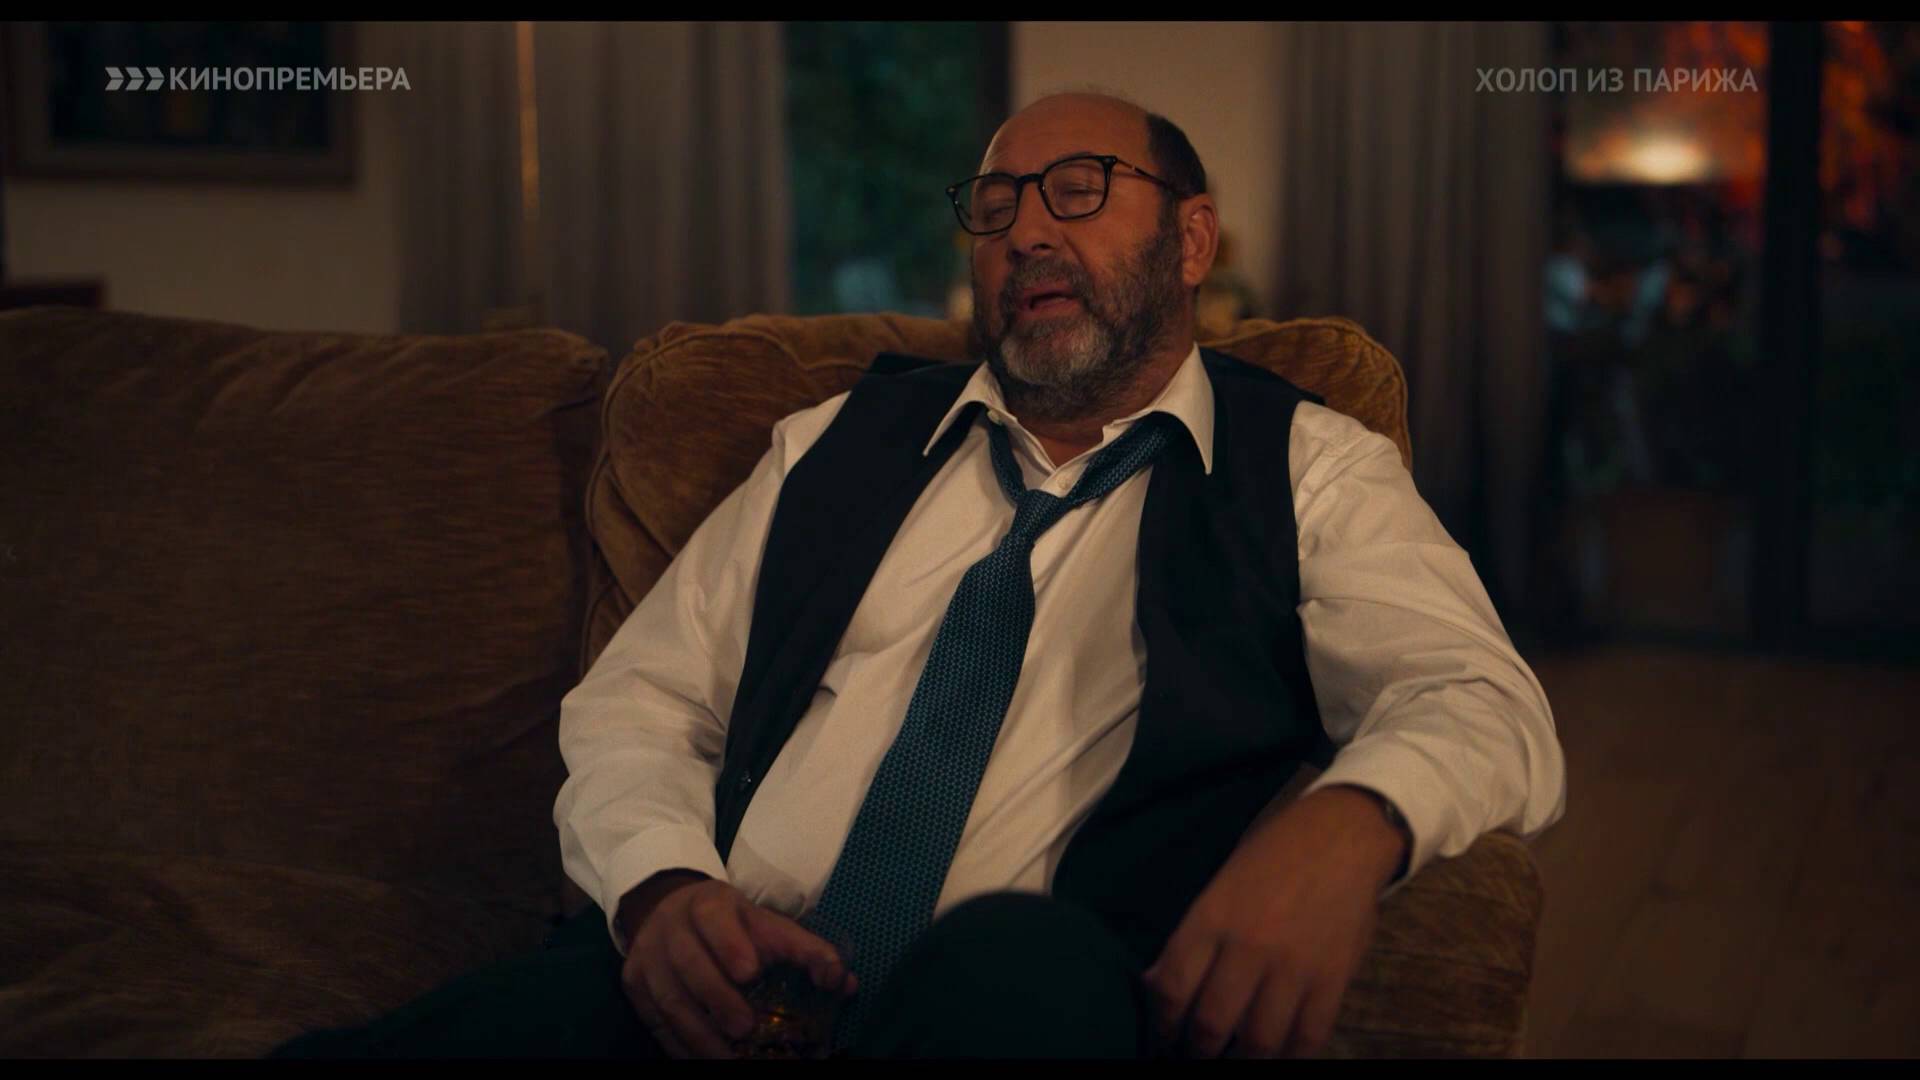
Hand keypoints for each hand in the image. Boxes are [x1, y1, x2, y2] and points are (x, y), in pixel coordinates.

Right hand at [618, 872, 857, 1058]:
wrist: (670, 910)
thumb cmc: (731, 925)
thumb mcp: (766, 923)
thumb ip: (804, 950)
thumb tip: (842, 982)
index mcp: (709, 904)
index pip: (715, 918)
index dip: (730, 944)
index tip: (751, 973)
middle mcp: (673, 927)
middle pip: (689, 962)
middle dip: (717, 998)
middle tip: (745, 1028)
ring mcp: (649, 957)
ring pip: (669, 998)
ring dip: (699, 1034)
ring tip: (727, 1059)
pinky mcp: (634, 985)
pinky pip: (654, 1020)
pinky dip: (679, 1045)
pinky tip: (703, 1059)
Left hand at [1141, 785, 1407, 1058]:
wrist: (1343, 834)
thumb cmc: (1274, 853)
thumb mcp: (1220, 884)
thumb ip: (1191, 937)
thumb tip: (1156, 984)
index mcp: (1212, 917)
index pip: (1172, 988)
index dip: (1162, 1024)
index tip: (1164, 1037)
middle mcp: (1249, 946)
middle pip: (1211, 1024)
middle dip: (1196, 1050)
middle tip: (1195, 1054)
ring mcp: (1294, 966)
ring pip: (1258, 1041)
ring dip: (1241, 1060)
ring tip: (1234, 1058)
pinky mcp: (1333, 979)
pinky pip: (1308, 1037)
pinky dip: (1289, 1055)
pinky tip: (1277, 1054)